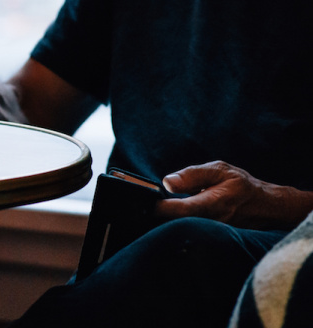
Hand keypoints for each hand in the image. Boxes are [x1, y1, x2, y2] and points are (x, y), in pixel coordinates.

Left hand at [155, 160, 310, 229]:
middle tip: (142, 203)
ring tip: (149, 207)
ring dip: (162, 220)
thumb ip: (192, 175)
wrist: (265, 206)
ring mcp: (211, 234)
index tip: (148, 200)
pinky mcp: (209, 238)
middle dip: (157, 215)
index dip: (161, 207)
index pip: (182, 211)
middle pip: (176, 224)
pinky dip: (172, 224)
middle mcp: (212, 223)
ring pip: (180, 230)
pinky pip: (186, 232)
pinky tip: (164, 215)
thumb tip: (167, 182)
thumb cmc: (240, 184)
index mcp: (214, 203)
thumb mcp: (218, 170)